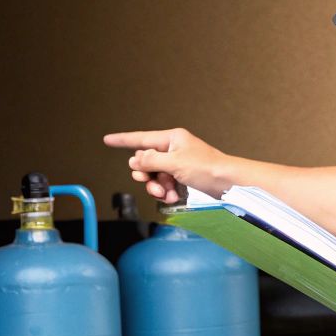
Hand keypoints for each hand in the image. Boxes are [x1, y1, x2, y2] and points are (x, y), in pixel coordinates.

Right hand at [101, 127, 232, 204]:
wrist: (228, 183)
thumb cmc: (207, 168)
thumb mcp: (174, 163)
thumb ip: (151, 161)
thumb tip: (135, 159)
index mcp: (171, 138)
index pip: (141, 138)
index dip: (123, 140)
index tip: (107, 140)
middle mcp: (173, 149)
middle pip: (146, 161)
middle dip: (146, 175)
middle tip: (151, 183)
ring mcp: (178, 163)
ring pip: (154, 175)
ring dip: (156, 186)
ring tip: (165, 194)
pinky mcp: (183, 176)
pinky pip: (165, 183)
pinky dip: (165, 191)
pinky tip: (172, 197)